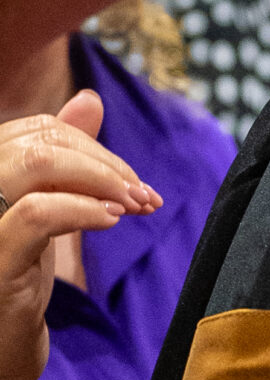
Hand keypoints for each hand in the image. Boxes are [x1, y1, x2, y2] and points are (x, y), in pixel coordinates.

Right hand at [0, 94, 160, 379]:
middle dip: (104, 162)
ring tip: (133, 206)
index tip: (133, 181)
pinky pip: (36, 214)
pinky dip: (83, 210)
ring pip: (34, 163)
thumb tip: (88, 100)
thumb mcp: (45, 210)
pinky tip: (111, 223)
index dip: (92, 146)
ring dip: (100, 179)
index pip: (37, 129)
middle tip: (143, 195)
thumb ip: (63, 158)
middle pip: (39, 141)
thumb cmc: (15, 279)